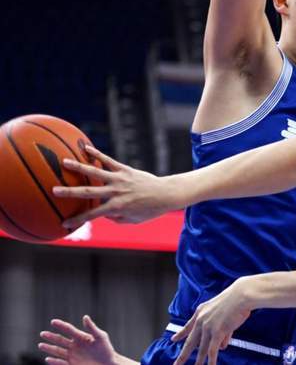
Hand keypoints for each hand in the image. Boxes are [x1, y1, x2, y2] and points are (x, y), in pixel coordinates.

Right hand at [38, 315, 119, 364]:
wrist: (108, 363)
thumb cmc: (106, 349)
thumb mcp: (100, 337)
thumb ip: (92, 328)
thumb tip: (85, 317)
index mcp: (81, 337)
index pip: (69, 329)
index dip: (61, 325)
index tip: (53, 321)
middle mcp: (75, 345)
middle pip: (60, 340)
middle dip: (51, 337)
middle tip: (42, 333)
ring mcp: (73, 355)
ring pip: (58, 351)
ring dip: (49, 348)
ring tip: (40, 345)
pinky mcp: (72, 364)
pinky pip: (61, 363)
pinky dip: (54, 361)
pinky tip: (47, 359)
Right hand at [53, 146, 175, 227]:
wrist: (166, 193)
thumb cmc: (150, 210)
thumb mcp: (133, 220)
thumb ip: (116, 218)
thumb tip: (102, 214)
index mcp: (117, 207)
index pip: (93, 214)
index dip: (78, 219)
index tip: (63, 223)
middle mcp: (116, 192)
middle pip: (89, 192)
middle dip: (70, 192)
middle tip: (54, 191)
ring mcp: (120, 179)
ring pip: (96, 172)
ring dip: (79, 167)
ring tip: (64, 162)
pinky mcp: (125, 170)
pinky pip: (109, 161)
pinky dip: (97, 154)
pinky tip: (85, 147)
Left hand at [171, 280, 251, 364]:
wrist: (241, 295)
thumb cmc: (235, 300)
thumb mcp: (224, 314)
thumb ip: (222, 331)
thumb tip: (222, 345)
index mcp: (201, 312)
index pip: (188, 326)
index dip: (180, 334)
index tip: (173, 339)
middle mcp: (201, 320)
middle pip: (190, 342)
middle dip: (183, 355)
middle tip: (177, 364)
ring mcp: (208, 327)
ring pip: (202, 349)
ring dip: (198, 361)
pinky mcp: (217, 332)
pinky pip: (213, 351)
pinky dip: (211, 361)